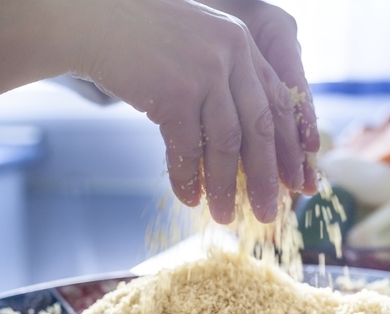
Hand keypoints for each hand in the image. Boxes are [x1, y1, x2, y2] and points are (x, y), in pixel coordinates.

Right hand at [74, 0, 311, 222]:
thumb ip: (224, 81)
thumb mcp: (198, 48)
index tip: (296, 181)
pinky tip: (188, 198)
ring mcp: (204, 72)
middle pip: (260, 129)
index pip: (279, 102)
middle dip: (266, 178)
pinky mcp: (175, 92)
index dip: (289, 146)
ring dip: (226, 187)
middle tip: (268, 213)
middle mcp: (231, 54)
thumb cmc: (143, 40)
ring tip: (226, 217)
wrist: (94, 20)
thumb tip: (241, 144)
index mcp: (243, 45)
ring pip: (227, 144)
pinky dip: (188, 178)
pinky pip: (187, 148)